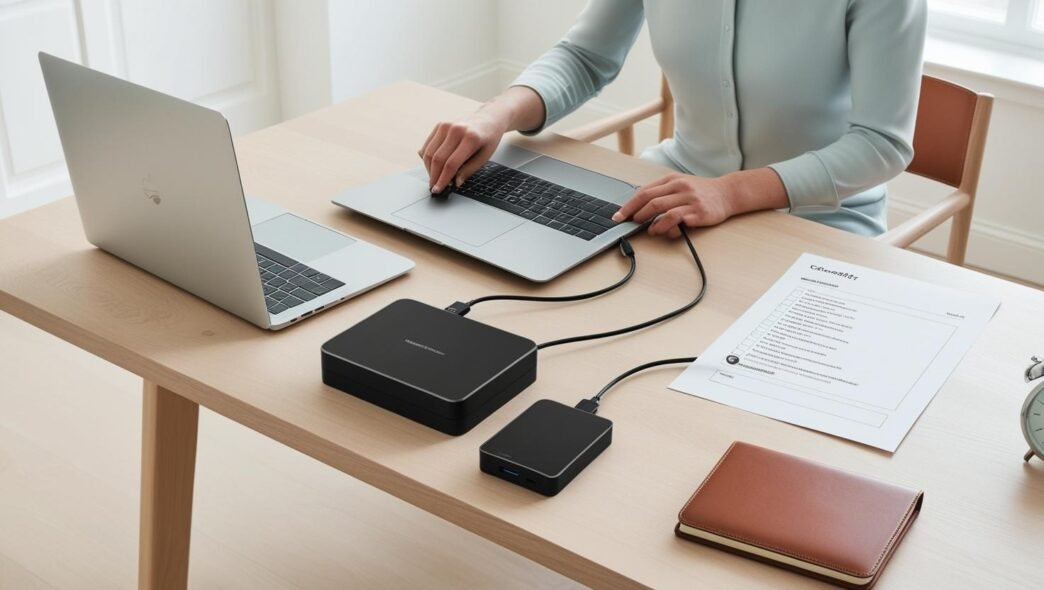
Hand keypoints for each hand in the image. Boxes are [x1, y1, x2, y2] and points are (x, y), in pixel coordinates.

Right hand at [419, 111, 506, 192]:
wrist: (488, 118)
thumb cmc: (488, 138)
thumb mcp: (485, 157)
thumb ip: (469, 170)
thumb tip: (455, 183)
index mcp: (470, 138)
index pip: (451, 164)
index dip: (443, 179)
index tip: (438, 190)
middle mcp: (456, 130)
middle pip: (438, 159)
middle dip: (434, 176)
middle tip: (434, 187)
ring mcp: (445, 126)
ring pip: (429, 152)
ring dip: (429, 168)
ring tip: (434, 178)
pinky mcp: (439, 125)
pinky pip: (428, 145)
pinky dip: (427, 158)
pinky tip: (432, 167)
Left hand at [612, 173, 733, 237]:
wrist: (728, 193)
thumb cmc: (700, 192)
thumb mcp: (680, 186)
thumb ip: (662, 194)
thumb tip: (639, 209)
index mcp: (671, 180)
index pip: (644, 191)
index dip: (629, 205)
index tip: (618, 216)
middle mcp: (679, 187)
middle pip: (649, 199)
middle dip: (634, 213)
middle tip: (628, 223)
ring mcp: (688, 199)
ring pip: (660, 208)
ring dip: (648, 220)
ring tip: (648, 229)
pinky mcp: (697, 212)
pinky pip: (676, 219)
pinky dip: (665, 226)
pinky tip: (662, 231)